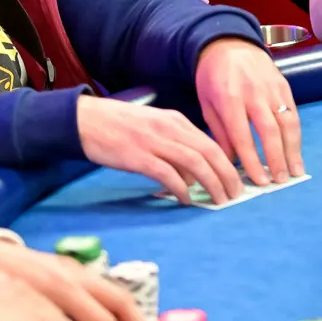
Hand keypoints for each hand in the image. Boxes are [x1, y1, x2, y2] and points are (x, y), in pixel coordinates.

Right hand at [77, 95, 241, 204]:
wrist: (85, 120)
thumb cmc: (119, 126)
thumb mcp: (154, 128)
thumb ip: (175, 147)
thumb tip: (193, 178)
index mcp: (176, 120)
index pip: (211, 143)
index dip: (228, 164)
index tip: (236, 181)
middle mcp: (169, 128)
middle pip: (209, 153)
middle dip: (227, 176)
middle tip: (235, 195)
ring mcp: (154, 142)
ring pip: (195, 163)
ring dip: (212, 184)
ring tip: (219, 200)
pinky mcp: (138, 156)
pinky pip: (168, 174)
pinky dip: (182, 188)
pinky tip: (187, 199)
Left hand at [195, 38, 304, 184]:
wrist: (228, 44)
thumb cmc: (213, 77)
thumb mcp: (206, 104)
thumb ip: (219, 133)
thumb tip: (231, 163)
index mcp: (229, 98)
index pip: (242, 135)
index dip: (252, 160)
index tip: (259, 181)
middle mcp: (253, 93)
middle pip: (269, 130)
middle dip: (276, 158)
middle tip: (280, 181)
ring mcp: (272, 88)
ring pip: (287, 122)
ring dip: (293, 149)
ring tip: (296, 171)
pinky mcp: (284, 85)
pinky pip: (293, 112)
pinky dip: (296, 134)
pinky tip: (296, 151)